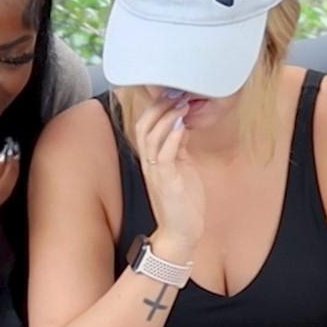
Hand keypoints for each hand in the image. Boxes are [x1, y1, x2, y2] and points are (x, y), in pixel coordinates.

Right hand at [133, 90, 203, 254]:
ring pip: (151, 137)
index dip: (156, 107)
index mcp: (152, 159)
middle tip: (177, 93)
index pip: (145, 125)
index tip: (173, 93)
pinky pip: (164, 155)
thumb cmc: (182, 202)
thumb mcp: (181, 167)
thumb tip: (182, 123)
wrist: (181, 233)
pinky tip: (181, 126)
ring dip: (166, 118)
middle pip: (143, 126)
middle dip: (159, 106)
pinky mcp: (166, 182)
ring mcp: (156, 172)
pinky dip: (172, 137)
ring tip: (181, 104)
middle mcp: (150, 163)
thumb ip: (178, 146)